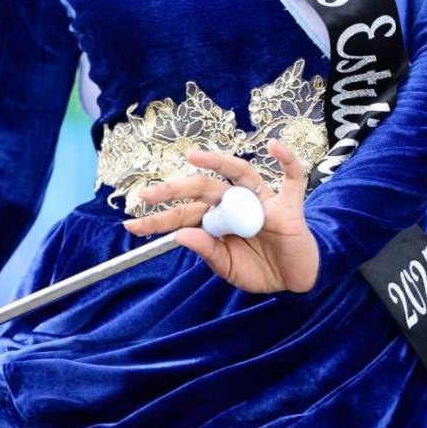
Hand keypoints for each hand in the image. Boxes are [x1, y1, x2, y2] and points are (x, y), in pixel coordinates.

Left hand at [123, 143, 318, 294]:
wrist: (295, 281)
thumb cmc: (261, 269)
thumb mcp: (228, 268)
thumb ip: (208, 251)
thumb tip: (181, 235)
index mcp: (219, 219)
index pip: (186, 213)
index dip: (160, 218)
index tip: (131, 226)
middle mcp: (237, 203)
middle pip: (205, 188)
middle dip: (175, 190)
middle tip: (146, 195)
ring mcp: (262, 201)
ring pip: (240, 173)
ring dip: (218, 161)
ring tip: (194, 154)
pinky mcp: (289, 205)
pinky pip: (292, 177)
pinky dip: (286, 161)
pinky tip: (274, 147)